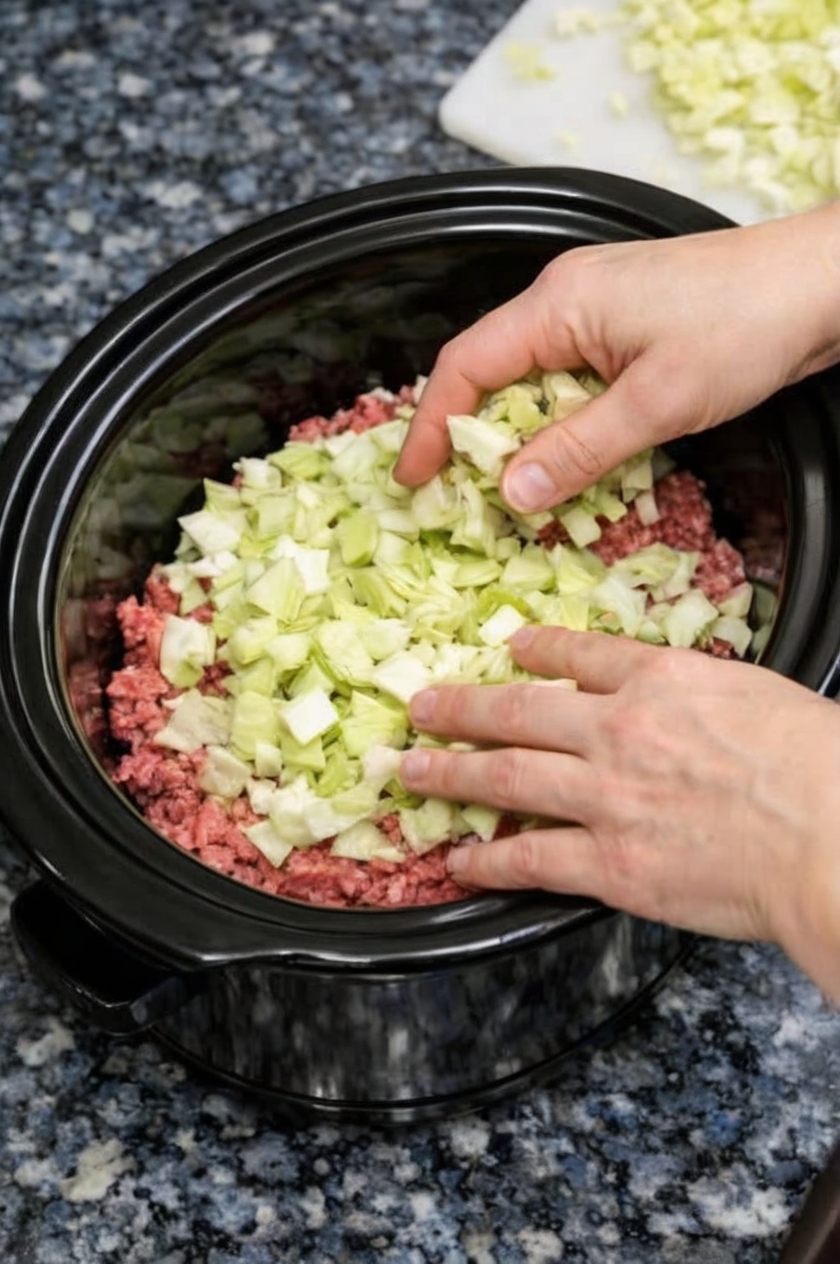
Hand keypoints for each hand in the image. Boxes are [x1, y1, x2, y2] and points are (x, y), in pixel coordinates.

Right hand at [394, 202, 839, 512]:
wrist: (824, 282)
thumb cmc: (748, 323)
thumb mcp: (656, 402)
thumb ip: (578, 451)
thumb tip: (513, 492)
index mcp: (558, 303)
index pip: (465, 367)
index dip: (431, 426)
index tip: (415, 480)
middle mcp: (566, 298)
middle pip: (492, 373)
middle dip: (472, 437)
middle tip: (460, 497)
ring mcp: (597, 308)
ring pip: (533, 380)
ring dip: (521, 435)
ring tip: (513, 490)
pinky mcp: (628, 326)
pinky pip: (571, 379)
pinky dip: (562, 423)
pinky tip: (572, 459)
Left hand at [400, 628, 839, 1002]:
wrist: (831, 837)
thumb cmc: (822, 767)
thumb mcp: (763, 696)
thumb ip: (707, 696)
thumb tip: (692, 707)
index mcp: (664, 681)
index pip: (583, 657)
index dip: (539, 652)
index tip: (513, 649)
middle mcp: (620, 730)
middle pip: (519, 711)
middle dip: (462, 709)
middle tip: (421, 708)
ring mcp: (607, 796)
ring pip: (507, 778)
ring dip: (451, 773)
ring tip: (412, 771)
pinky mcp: (611, 863)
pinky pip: (530, 857)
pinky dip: (487, 858)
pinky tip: (459, 859)